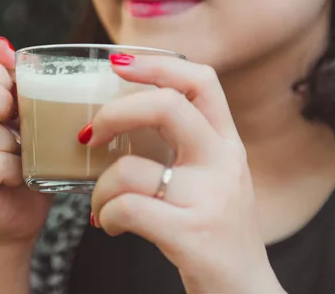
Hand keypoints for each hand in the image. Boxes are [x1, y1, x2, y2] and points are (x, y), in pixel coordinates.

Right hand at [0, 37, 52, 245]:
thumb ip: (13, 79)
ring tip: (20, 153)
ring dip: (14, 143)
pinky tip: (18, 175)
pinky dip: (16, 170)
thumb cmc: (25, 153)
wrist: (21, 209)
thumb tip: (2, 45)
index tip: (14, 92)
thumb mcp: (26, 111)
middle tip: (14, 119)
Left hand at [87, 54, 284, 293]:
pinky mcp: (191, 233)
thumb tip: (122, 117)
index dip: (156, 65)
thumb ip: (185, 146)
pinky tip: (110, 226)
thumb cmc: (215, 230)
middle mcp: (224, 162)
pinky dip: (106, 216)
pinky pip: (126, 208)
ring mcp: (210, 197)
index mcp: (226, 143)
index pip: (201, 80)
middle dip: (114, 114)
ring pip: (131, 168)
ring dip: (100, 189)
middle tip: (89, 134)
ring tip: (100, 206)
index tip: (117, 63)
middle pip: (165, 106)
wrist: (244, 292)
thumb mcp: (214, 178)